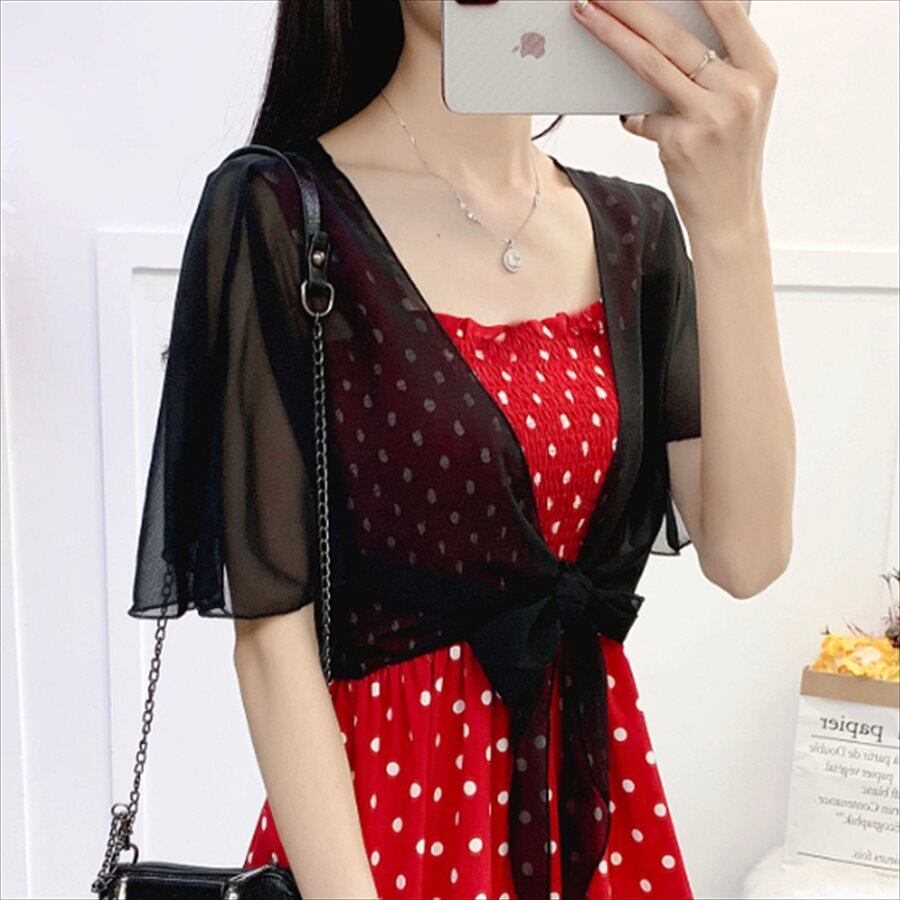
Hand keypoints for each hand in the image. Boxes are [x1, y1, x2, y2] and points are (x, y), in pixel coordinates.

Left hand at [572, 0, 777, 237]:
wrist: (729, 215)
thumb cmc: (727, 157)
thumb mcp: (735, 107)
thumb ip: (711, 72)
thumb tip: (655, 35)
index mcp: (761, 69)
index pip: (727, 10)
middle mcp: (741, 88)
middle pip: (673, 33)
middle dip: (630, 5)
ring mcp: (713, 115)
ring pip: (650, 64)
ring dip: (611, 34)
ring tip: (584, 13)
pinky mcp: (684, 141)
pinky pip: (643, 116)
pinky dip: (634, 117)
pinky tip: (632, 120)